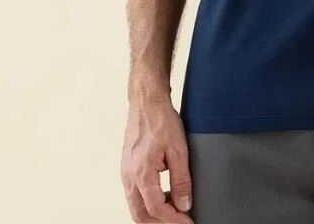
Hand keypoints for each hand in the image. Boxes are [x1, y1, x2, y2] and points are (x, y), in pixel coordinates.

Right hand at [121, 94, 193, 222]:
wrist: (147, 101)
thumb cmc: (161, 120)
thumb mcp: (178, 149)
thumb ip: (181, 179)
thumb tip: (184, 204)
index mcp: (142, 173)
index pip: (156, 209)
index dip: (173, 220)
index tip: (188, 222)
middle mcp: (129, 176)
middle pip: (141, 215)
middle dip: (160, 223)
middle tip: (180, 221)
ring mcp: (126, 172)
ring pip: (136, 206)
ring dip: (154, 214)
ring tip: (174, 209)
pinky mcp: (127, 167)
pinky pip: (134, 194)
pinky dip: (148, 201)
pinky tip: (163, 194)